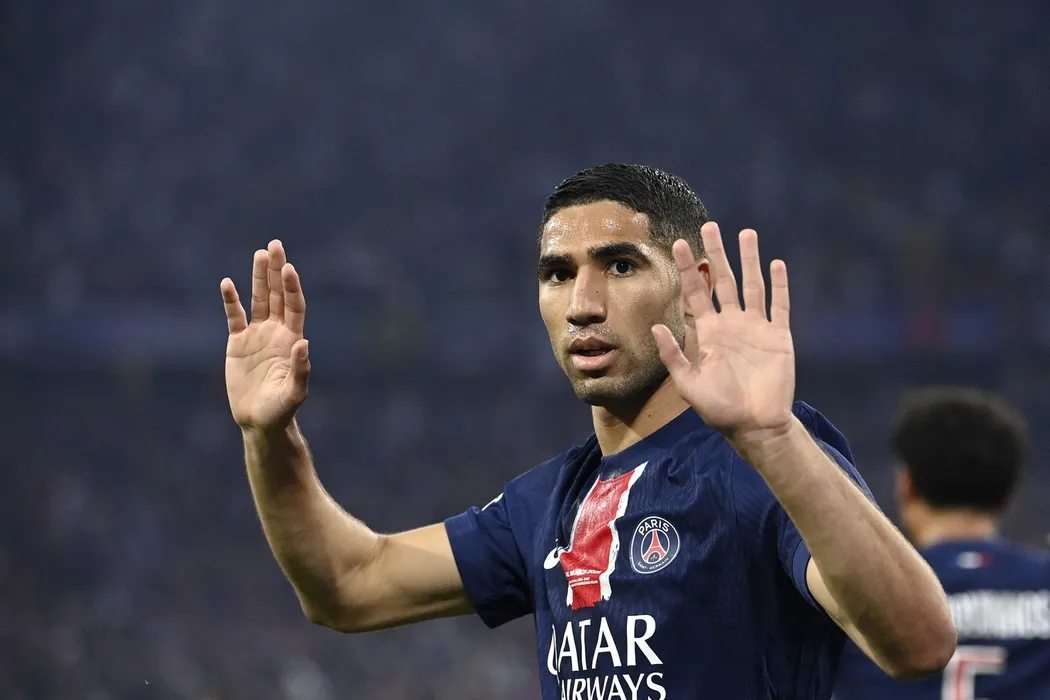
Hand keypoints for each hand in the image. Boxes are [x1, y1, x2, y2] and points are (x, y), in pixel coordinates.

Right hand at [221, 240, 309, 430]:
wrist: (260, 421)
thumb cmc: (281, 410)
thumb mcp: (294, 393)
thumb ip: (300, 369)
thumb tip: (303, 344)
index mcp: (292, 340)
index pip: (293, 306)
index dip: (291, 287)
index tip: (289, 269)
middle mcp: (276, 332)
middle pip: (277, 295)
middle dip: (276, 271)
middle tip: (275, 246)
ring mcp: (257, 336)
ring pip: (258, 300)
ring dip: (258, 278)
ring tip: (259, 253)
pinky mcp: (237, 343)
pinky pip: (234, 317)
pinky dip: (231, 300)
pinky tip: (227, 283)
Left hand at [652, 223, 794, 439]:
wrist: (754, 426)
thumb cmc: (719, 409)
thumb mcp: (688, 383)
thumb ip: (673, 355)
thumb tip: (654, 327)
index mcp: (709, 333)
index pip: (696, 293)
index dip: (689, 269)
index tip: (680, 244)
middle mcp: (731, 324)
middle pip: (723, 280)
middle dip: (717, 254)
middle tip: (710, 225)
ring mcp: (756, 328)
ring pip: (752, 285)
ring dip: (749, 260)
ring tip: (746, 233)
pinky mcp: (778, 336)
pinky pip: (779, 305)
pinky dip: (779, 285)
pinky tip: (776, 264)